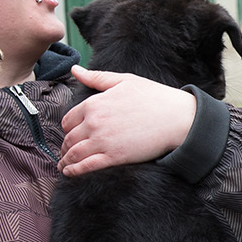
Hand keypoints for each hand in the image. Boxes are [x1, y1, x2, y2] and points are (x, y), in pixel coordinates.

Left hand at [60, 66, 196, 175]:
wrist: (177, 117)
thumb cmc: (155, 97)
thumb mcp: (124, 80)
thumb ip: (97, 77)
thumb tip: (75, 69)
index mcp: (94, 104)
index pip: (68, 120)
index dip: (68, 128)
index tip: (71, 134)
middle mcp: (94, 123)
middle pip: (69, 138)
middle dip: (66, 146)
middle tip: (66, 152)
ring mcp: (103, 141)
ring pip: (74, 153)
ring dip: (66, 161)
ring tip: (64, 165)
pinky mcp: (114, 157)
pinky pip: (86, 166)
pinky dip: (74, 170)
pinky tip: (70, 172)